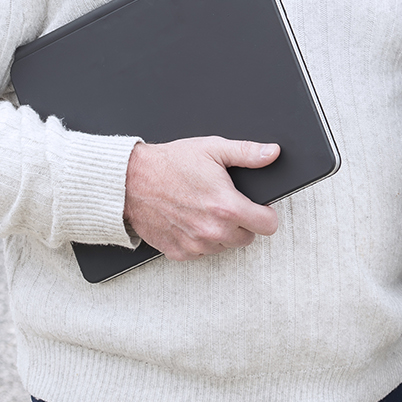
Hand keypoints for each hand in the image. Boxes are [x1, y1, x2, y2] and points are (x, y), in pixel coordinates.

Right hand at [122, 138, 279, 259]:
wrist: (130, 181)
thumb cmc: (169, 164)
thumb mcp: (212, 149)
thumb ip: (247, 152)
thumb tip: (271, 153)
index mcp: (227, 207)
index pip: (268, 226)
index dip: (266, 214)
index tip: (258, 208)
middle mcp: (213, 231)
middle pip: (247, 238)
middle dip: (242, 223)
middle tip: (226, 204)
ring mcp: (195, 245)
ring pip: (224, 247)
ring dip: (221, 233)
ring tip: (205, 210)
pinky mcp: (179, 252)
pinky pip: (201, 253)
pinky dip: (199, 240)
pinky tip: (190, 220)